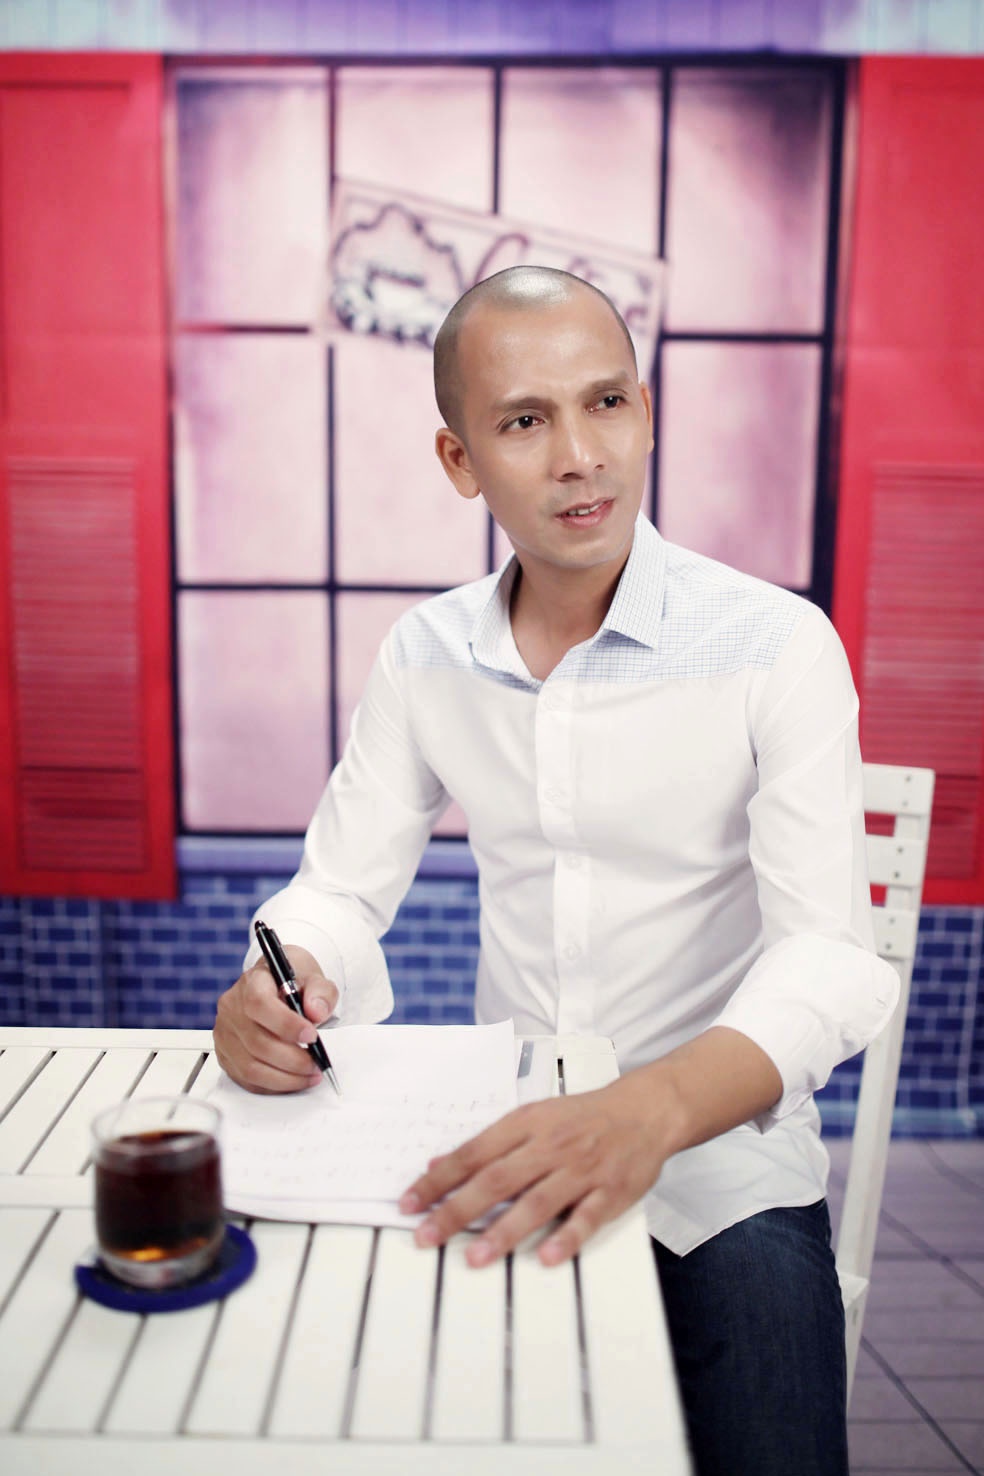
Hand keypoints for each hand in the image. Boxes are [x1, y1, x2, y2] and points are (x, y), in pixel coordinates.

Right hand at [213, 944, 339, 1093]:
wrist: (277, 987)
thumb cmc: (292, 982)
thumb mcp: (313, 977)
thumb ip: (320, 992)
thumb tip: (316, 1012)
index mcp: (252, 982)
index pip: (259, 1004)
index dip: (285, 1024)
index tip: (311, 1036)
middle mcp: (232, 1007)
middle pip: (256, 1042)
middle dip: (292, 1060)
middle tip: (316, 1063)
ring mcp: (226, 1033)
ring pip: (250, 1067)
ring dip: (285, 1078)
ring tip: (309, 1074)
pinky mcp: (226, 1055)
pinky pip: (247, 1079)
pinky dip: (273, 1085)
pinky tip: (293, 1080)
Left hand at [399, 1072, 675, 1267]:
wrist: (644, 1110)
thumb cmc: (583, 1116)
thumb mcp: (532, 1117)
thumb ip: (487, 1144)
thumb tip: (439, 1166)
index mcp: (527, 1124)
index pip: (473, 1153)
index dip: (439, 1180)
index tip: (410, 1203)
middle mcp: (550, 1145)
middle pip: (498, 1179)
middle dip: (459, 1209)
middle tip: (428, 1235)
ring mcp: (581, 1169)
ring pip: (538, 1201)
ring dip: (505, 1231)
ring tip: (476, 1257)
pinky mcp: (611, 1191)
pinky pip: (587, 1217)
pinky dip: (568, 1237)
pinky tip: (548, 1257)